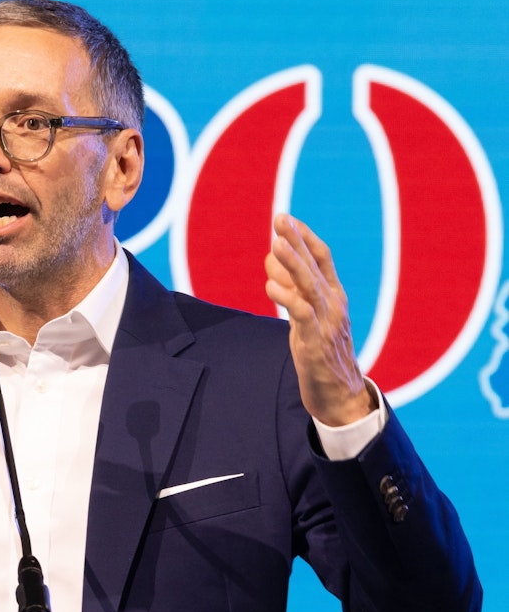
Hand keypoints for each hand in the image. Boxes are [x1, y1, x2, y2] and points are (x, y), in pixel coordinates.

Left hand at [264, 213, 373, 425]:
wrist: (340, 394)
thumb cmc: (322, 351)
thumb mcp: (308, 316)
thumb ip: (293, 289)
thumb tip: (273, 261)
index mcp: (334, 295)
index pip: (323, 258)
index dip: (305, 237)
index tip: (288, 218)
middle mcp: (333, 304)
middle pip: (314, 266)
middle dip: (296, 241)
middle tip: (280, 217)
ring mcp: (327, 322)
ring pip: (309, 286)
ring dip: (292, 263)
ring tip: (276, 244)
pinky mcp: (316, 342)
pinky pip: (302, 315)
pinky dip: (287, 298)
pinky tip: (270, 285)